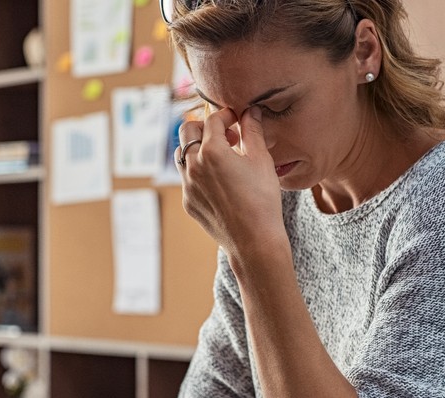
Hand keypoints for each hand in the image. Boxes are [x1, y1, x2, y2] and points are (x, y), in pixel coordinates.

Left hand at [177, 106, 286, 256]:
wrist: (254, 241)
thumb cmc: (262, 199)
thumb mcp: (261, 160)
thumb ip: (253, 131)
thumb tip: (250, 111)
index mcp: (212, 151)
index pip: (212, 120)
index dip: (226, 115)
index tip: (237, 120)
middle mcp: (193, 165)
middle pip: (187, 130)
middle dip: (205, 127)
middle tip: (226, 135)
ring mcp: (187, 185)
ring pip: (182, 154)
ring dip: (197, 148)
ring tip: (221, 156)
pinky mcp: (188, 201)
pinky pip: (187, 178)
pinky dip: (198, 170)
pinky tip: (220, 180)